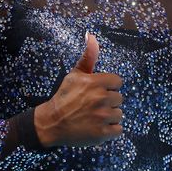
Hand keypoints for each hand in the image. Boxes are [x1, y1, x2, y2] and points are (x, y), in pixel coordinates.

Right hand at [34, 32, 123, 146]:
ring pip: (119, 114)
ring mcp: (102, 117)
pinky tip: (98, 126)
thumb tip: (92, 36)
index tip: (99, 92)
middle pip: (119, 99)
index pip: (118, 82)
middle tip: (94, 106)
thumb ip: (87, 57)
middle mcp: (100, 98)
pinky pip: (118, 129)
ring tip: (95, 116)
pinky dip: (110, 130)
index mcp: (95, 82)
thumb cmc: (64, 97)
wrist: (52, 123)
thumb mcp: (74, 75)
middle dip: (109, 102)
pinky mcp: (102, 134)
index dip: (109, 87)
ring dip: (110, 116)